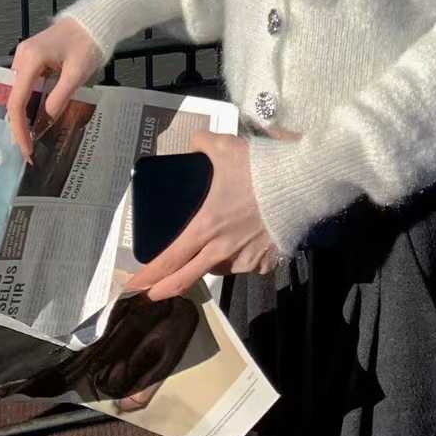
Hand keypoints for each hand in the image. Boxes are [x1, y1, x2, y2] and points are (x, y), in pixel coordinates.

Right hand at [7, 18, 103, 161]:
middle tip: (29, 150)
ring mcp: (24, 57)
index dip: (19, 128)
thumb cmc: (88, 43)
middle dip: (19, 125)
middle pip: (13, 98)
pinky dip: (29, 104)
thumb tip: (45, 119)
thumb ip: (60, 96)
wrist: (93, 21)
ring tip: (30, 139)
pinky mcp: (32, 59)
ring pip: (18, 93)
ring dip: (23, 116)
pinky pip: (25, 86)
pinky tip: (34, 118)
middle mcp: (21, 57)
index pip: (17, 101)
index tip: (26, 149)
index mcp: (30, 59)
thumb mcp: (77, 73)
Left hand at [123, 129, 284, 300]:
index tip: (133, 287)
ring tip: (213, 246)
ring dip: (210, 262)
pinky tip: (246, 242)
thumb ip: (203, 144)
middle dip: (164, 289)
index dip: (148, 276)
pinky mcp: (267, 261)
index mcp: (205, 226)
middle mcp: (222, 250)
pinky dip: (243, 258)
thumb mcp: (224, 147)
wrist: (301, 182)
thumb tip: (194, 142)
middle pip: (186, 279)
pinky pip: (248, 265)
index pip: (169, 259)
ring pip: (219, 268)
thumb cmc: (259, 167)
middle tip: (152, 294)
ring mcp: (246, 259)